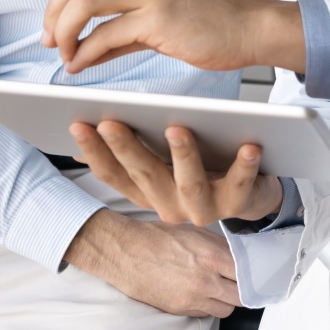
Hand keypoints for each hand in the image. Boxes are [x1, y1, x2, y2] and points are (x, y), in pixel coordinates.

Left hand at [40, 0, 304, 73]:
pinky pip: (107, 33)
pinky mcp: (160, 16)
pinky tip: (82, 65)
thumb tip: (81, 45)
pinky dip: (87, 51)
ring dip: (65, 30)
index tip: (53, 25)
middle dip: (55, 12)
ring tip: (64, 53)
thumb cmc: (210, 19)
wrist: (251, 27)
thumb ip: (122, 18)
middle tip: (50, 40)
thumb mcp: (163, 3)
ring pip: (86, 1)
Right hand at [64, 208, 241, 317]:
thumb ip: (218, 246)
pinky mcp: (181, 309)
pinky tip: (204, 293)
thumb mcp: (193, 232)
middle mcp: (205, 279)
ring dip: (228, 300)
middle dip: (244, 289)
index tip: (258, 273)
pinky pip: (207, 313)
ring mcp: (193, 297)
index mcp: (210, 255)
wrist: (127, 253)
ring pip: (226, 308)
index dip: (254, 274)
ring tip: (222, 288)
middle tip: (243, 282)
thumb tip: (237, 255)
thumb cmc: (157, 237)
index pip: (246, 273)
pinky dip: (210, 305)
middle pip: (240, 295)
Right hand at [70, 120, 283, 225]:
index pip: (113, 174)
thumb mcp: (162, 160)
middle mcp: (171, 206)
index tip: (78, 124)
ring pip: (190, 184)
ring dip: (183, 156)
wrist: (251, 192)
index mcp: (149, 192)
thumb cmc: (200, 165)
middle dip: (126, 148)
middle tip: (111, 121)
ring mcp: (204, 208)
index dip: (94, 152)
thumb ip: (132, 147)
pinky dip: (245, 165)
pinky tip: (249, 145)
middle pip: (145, 175)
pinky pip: (241, 184)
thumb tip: (81, 128)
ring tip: (177, 129)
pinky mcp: (238, 203)